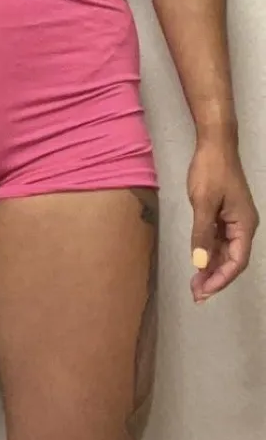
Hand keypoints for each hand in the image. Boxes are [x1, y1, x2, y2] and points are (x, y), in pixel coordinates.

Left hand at [187, 133, 258, 302]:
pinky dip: (208, 251)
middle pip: (232, 259)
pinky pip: (218, 239)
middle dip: (215, 277)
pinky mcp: (223, 214)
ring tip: (195, 284)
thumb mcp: (203, 203)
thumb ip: (202, 233)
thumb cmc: (211, 171)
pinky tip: (197, 262)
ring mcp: (233, 220)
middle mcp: (243, 226)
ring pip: (224, 251)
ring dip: (210, 267)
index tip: (204, 291)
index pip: (237, 261)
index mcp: (245, 225)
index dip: (221, 278)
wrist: (214, 145)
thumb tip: (200, 263)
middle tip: (196, 294)